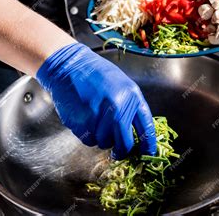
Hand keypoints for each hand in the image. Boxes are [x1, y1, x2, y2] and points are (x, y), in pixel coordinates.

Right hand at [36, 43, 156, 158]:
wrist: (70, 66)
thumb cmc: (96, 74)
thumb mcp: (121, 84)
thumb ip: (129, 106)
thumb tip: (134, 132)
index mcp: (132, 96)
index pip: (146, 126)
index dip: (148, 144)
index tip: (148, 153)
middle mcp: (119, 106)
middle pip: (125, 142)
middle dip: (122, 151)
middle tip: (118, 153)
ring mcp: (101, 115)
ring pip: (105, 142)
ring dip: (101, 138)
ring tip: (95, 121)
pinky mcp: (84, 121)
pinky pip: (89, 140)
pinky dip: (88, 135)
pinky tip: (84, 120)